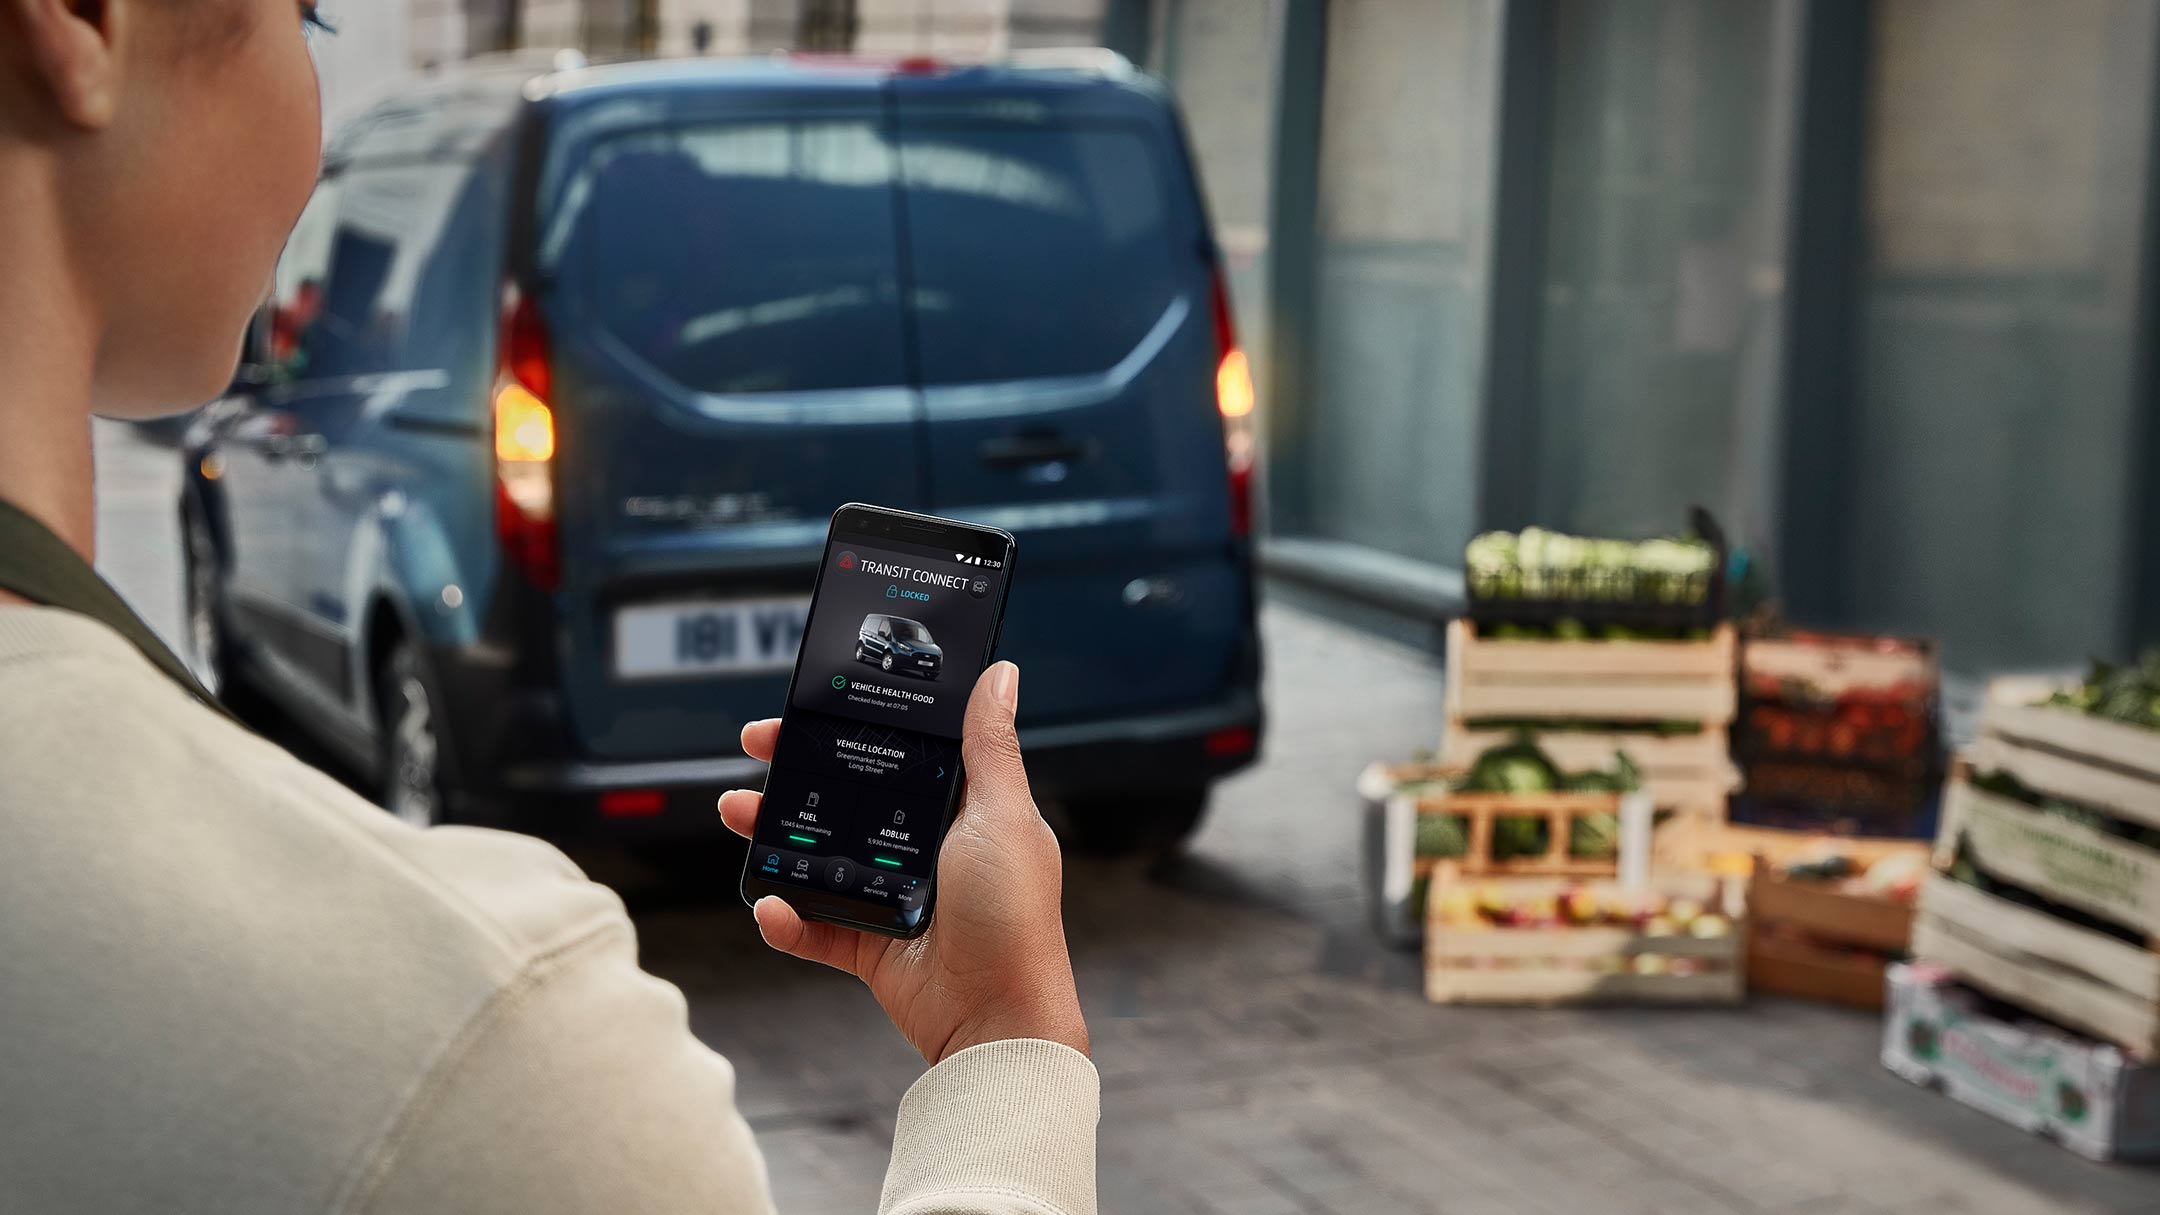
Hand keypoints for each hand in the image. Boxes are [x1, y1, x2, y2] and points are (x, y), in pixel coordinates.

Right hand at [717, 662, 1088, 1064]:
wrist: (999, 1018)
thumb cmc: (1015, 917)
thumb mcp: (1003, 815)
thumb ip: (989, 746)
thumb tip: (1001, 675)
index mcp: (961, 810)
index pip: (899, 753)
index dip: (854, 728)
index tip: (811, 707)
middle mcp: (925, 848)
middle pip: (848, 798)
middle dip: (797, 774)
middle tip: (757, 750)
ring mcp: (894, 896)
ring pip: (820, 856)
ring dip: (774, 835)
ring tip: (739, 814)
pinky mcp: (871, 945)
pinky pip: (815, 926)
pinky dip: (786, 918)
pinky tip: (769, 904)